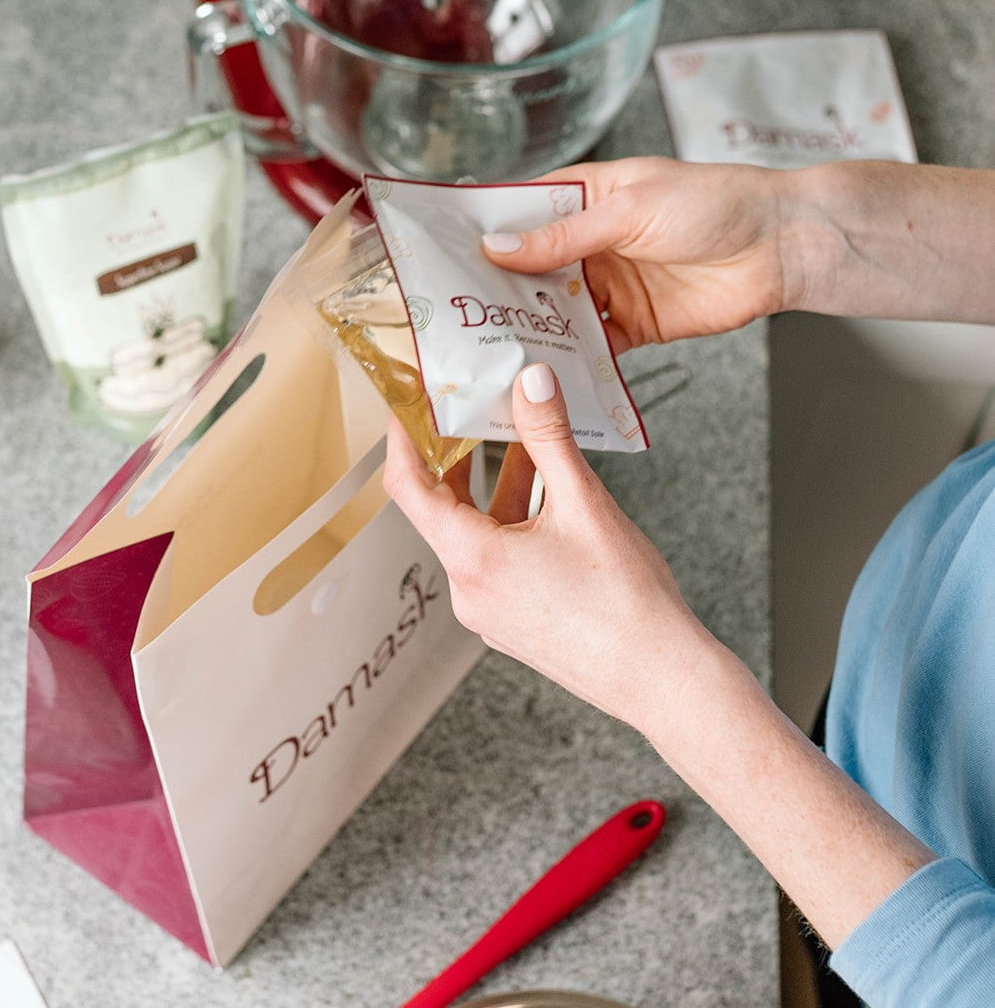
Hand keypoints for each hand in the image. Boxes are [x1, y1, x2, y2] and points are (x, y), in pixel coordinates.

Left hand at [386, 364, 938, 951]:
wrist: (661, 679)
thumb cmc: (627, 604)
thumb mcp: (585, 505)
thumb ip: (550, 437)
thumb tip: (531, 383)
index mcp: (473, 559)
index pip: (409, 487)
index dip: (402, 439)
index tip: (408, 404)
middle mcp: (469, 590)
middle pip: (441, 509)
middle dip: (456, 457)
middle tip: (470, 412)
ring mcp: (489, 611)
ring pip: (474, 534)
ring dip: (494, 489)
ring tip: (525, 445)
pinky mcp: (511, 622)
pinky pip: (495, 560)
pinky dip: (510, 523)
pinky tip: (547, 498)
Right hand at [481, 157, 791, 352]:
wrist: (781, 247)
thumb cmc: (716, 204)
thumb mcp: (630, 208)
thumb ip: (564, 234)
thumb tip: (499, 246)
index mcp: (587, 200)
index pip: (522, 213)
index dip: (484, 229)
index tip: (443, 248)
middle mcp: (592, 245)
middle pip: (531, 270)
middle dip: (497, 289)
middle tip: (454, 311)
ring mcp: (610, 288)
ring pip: (555, 312)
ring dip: (529, 328)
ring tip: (488, 347)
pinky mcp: (632, 326)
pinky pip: (591, 348)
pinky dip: (570, 361)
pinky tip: (544, 372)